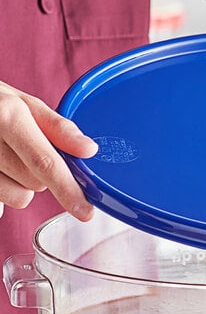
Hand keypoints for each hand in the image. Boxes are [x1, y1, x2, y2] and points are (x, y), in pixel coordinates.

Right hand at [0, 81, 97, 218]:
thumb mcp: (23, 103)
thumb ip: (57, 127)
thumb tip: (88, 150)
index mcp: (7, 116)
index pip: (45, 162)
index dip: (68, 189)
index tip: (85, 211)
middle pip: (35, 183)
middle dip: (40, 173)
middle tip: (24, 149)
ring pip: (18, 197)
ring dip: (19, 184)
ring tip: (4, 157)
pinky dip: (2, 188)